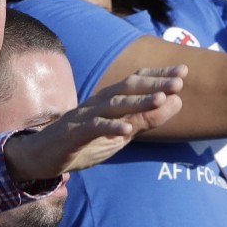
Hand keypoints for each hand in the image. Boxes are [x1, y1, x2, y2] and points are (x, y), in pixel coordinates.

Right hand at [4, 66, 184, 180]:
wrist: (43, 155)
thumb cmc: (84, 142)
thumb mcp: (120, 133)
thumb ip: (146, 119)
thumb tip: (176, 101)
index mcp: (109, 100)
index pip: (136, 82)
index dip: (158, 76)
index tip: (184, 70)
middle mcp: (98, 102)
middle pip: (128, 88)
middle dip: (154, 84)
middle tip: (179, 81)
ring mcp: (85, 116)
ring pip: (114, 105)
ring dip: (138, 102)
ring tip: (161, 99)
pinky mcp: (73, 133)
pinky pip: (94, 128)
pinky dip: (110, 128)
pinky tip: (127, 131)